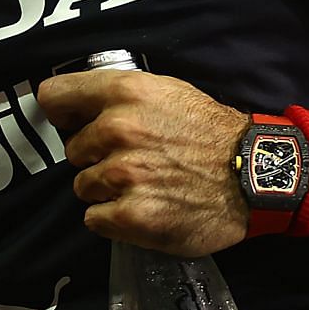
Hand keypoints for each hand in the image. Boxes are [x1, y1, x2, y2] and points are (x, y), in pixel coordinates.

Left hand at [39, 69, 249, 256]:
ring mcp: (123, 174)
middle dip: (95, 156)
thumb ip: (120, 97)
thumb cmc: (209, 131)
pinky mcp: (131, 216)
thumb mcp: (167, 91)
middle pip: (72, 150)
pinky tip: (144, 207)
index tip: (71, 123)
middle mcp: (118, 129)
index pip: (55, 96)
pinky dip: (114, 218)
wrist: (253, 174)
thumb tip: (73, 109)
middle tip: (133, 160)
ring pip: (83, 186)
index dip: (60, 112)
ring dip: (106, 190)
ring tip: (144, 185)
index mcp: (125, 92)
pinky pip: (95, 219)